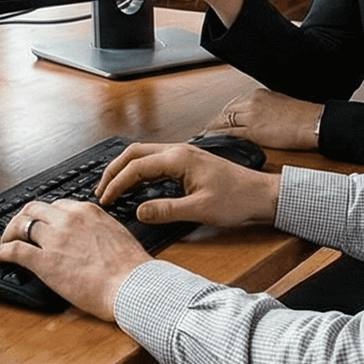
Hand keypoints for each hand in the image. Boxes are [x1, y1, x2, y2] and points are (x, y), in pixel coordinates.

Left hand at [0, 198, 149, 319]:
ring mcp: (55, 239)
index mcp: (88, 211)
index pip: (57, 205)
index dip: (46, 216)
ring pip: (21, 225)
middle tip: (18, 230)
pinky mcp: (44, 262)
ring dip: (9, 233)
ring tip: (6, 241)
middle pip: (34, 209)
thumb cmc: (132, 269)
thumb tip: (93, 238)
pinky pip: (15, 250)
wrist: (133, 286)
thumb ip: (100, 230)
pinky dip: (3, 252)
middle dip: (23, 218)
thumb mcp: (117, 235)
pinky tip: (0, 257)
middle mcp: (68, 219)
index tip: (42, 224)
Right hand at [97, 141, 280, 230]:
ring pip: (144, 155)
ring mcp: (183, 155)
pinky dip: (139, 171)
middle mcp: (178, 151)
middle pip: (134, 153)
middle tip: (101, 190)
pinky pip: (155, 162)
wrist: (262, 195)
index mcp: (178, 158)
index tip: (106, 200)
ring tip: (113, 187)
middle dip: (113, 170)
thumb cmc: (238, 199)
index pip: (136, 167)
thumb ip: (166, 210)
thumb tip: (139, 211)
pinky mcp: (188, 163)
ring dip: (125, 169)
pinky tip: (137, 186)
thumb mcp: (200, 210)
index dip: (116, 184)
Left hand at [208, 88, 323, 152]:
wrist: (315, 123)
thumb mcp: (281, 105)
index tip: (218, 124)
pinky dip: (218, 139)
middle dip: (214, 124)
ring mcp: (251, 116)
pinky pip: (230, 135)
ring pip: (223, 123)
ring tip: (205, 139)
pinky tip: (213, 144)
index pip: (233, 106)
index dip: (223, 117)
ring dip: (212, 131)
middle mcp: (251, 103)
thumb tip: (258, 118)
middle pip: (225, 113)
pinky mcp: (253, 131)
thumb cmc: (305, 117)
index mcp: (258, 95)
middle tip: (206, 133)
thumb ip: (265, 109)